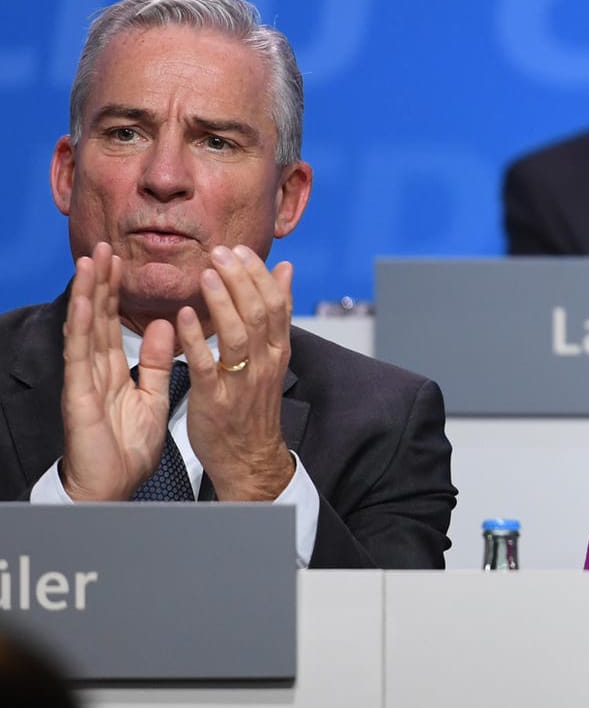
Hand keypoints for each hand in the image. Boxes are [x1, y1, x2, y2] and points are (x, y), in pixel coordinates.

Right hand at [59, 243, 178, 499]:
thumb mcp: (151, 394)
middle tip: (103, 246)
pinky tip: (86, 303)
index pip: (115, 321)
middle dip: (100, 282)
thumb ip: (157, 361)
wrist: (113, 483)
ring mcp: (85, 378)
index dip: (117, 290)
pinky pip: (81, 356)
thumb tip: (166, 325)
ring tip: (90, 261)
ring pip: (86, 328)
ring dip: (88, 294)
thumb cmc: (127, 444)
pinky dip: (83, 328)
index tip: (122, 258)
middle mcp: (96, 367)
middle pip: (98, 317)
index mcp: (113, 367)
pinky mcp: (79, 394)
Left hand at [176, 245, 295, 501]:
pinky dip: (197, 340)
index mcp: (277, 350)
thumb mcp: (271, 355)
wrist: (249, 457)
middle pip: (260, 313)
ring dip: (223, 302)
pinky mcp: (216, 399)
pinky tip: (184, 316)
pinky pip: (207, 366)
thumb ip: (276, 313)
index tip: (239, 250)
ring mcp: (242, 381)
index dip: (259, 274)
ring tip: (206, 274)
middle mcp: (264, 362)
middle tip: (220, 252)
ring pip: (238, 335)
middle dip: (241, 279)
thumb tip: (284, 270)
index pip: (277, 304)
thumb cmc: (253, 404)